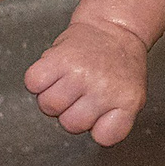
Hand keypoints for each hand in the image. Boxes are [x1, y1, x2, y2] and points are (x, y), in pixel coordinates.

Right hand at [26, 19, 148, 145]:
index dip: (98, 127)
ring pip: (48, 106)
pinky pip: (34, 83)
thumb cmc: (120, 65)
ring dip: (52, 96)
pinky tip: (53, 72)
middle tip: (81, 92)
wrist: (114, 28)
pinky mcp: (58, 58)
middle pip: (70, 124)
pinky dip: (38, 80)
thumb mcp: (131, 95)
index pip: (105, 137)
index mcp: (126, 100)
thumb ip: (116, 120)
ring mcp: (80, 73)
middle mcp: (104, 88)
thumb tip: (96, 136)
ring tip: (66, 81)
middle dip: (71, 111)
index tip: (101, 112)